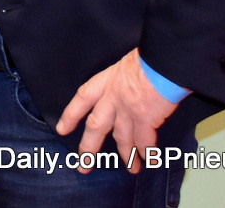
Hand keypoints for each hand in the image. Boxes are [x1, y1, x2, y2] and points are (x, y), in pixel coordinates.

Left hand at [55, 49, 178, 172]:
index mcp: (105, 81)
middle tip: (83, 166)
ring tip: (131, 169)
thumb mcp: (126, 63)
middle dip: (88, 148)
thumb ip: (122, 79)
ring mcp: (128, 110)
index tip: (62, 129)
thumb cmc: (148, 57)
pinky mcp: (145, 119)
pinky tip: (150, 161)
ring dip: (126, 155)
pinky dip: (147, 153)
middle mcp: (112, 98)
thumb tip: (129, 85)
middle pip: (95, 127)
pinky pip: (144, 141)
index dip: (71, 115)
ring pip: (122, 139)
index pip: (82, 99)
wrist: (162, 59)